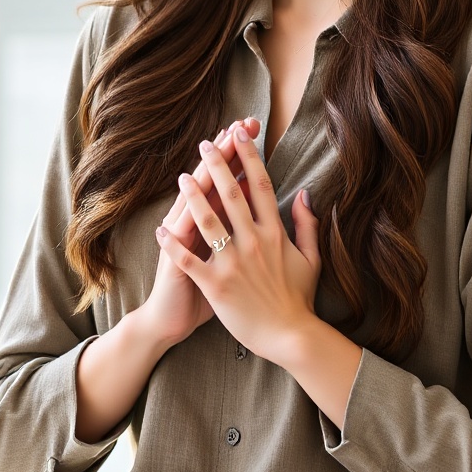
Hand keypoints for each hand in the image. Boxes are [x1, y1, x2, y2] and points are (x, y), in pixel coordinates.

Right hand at [74, 117, 261, 441]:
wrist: (168, 320)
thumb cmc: (201, 291)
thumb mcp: (225, 257)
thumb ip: (244, 227)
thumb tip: (266, 196)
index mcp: (214, 223)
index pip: (230, 180)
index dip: (240, 155)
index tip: (253, 128)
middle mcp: (195, 225)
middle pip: (212, 182)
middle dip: (225, 154)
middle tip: (237, 126)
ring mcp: (182, 242)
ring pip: (192, 204)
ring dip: (202, 178)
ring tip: (211, 153)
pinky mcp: (174, 264)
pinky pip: (177, 241)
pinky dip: (179, 225)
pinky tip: (183, 206)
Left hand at [162, 130, 322, 368]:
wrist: (290, 336)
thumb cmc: (299, 298)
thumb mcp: (311, 258)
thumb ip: (307, 224)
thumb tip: (304, 193)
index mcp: (275, 234)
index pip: (260, 186)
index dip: (249, 157)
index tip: (240, 135)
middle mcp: (253, 243)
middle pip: (231, 195)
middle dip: (217, 165)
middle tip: (205, 144)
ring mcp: (233, 264)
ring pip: (207, 222)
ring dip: (192, 196)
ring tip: (182, 177)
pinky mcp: (216, 286)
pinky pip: (189, 260)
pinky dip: (173, 245)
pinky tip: (160, 229)